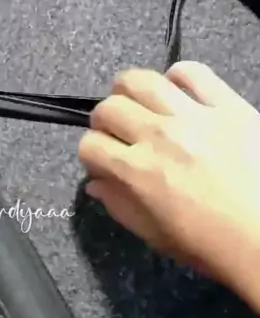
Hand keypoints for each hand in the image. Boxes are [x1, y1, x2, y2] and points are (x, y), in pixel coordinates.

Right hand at [78, 61, 259, 312]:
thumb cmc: (208, 244)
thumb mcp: (154, 234)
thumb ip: (119, 205)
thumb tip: (96, 182)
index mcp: (137, 172)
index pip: (90, 145)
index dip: (91, 155)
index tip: (102, 162)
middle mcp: (158, 137)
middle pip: (108, 108)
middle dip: (103, 122)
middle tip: (118, 133)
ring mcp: (194, 116)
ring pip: (142, 80)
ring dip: (130, 91)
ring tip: (140, 104)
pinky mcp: (227, 105)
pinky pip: (193, 72)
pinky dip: (177, 77)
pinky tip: (178, 94)